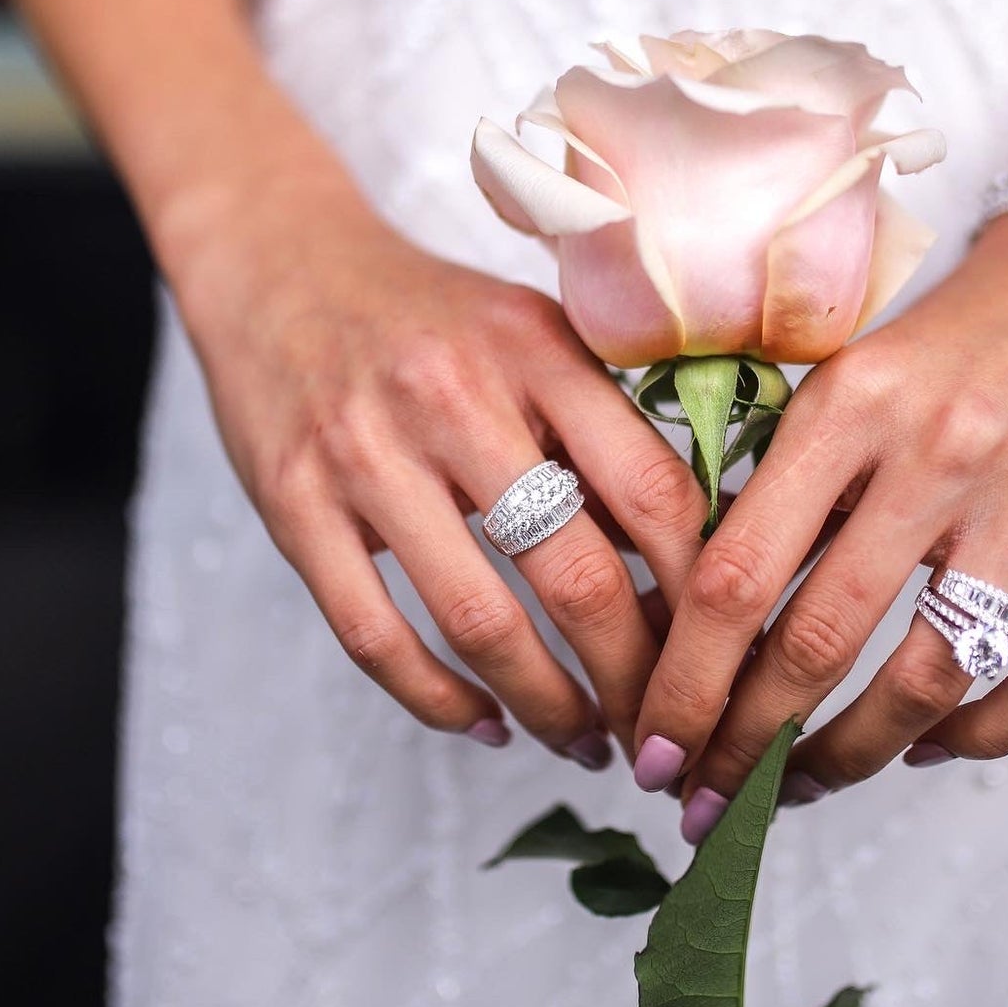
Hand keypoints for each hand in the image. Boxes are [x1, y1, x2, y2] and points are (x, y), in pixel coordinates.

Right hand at [169, 163, 707, 764]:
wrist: (282, 262)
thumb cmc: (432, 314)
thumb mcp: (534, 336)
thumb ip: (606, 431)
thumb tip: (693, 564)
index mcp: (538, 350)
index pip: (654, 491)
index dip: (703, 591)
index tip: (726, 651)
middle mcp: (455, 397)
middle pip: (577, 574)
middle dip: (635, 680)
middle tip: (662, 732)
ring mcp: (367, 453)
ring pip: (479, 621)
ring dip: (546, 707)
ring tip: (584, 744)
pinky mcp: (293, 503)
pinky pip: (374, 634)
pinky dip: (437, 699)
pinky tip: (482, 725)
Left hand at [631, 210, 1007, 833]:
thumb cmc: (935, 350)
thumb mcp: (837, 386)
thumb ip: (775, 490)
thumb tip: (687, 638)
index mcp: (849, 403)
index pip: (738, 573)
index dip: (686, 683)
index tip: (655, 753)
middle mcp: (942, 449)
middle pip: (820, 642)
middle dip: (749, 747)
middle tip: (711, 805)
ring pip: (928, 679)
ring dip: (852, 758)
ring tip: (802, 788)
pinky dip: (980, 737)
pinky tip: (928, 748)